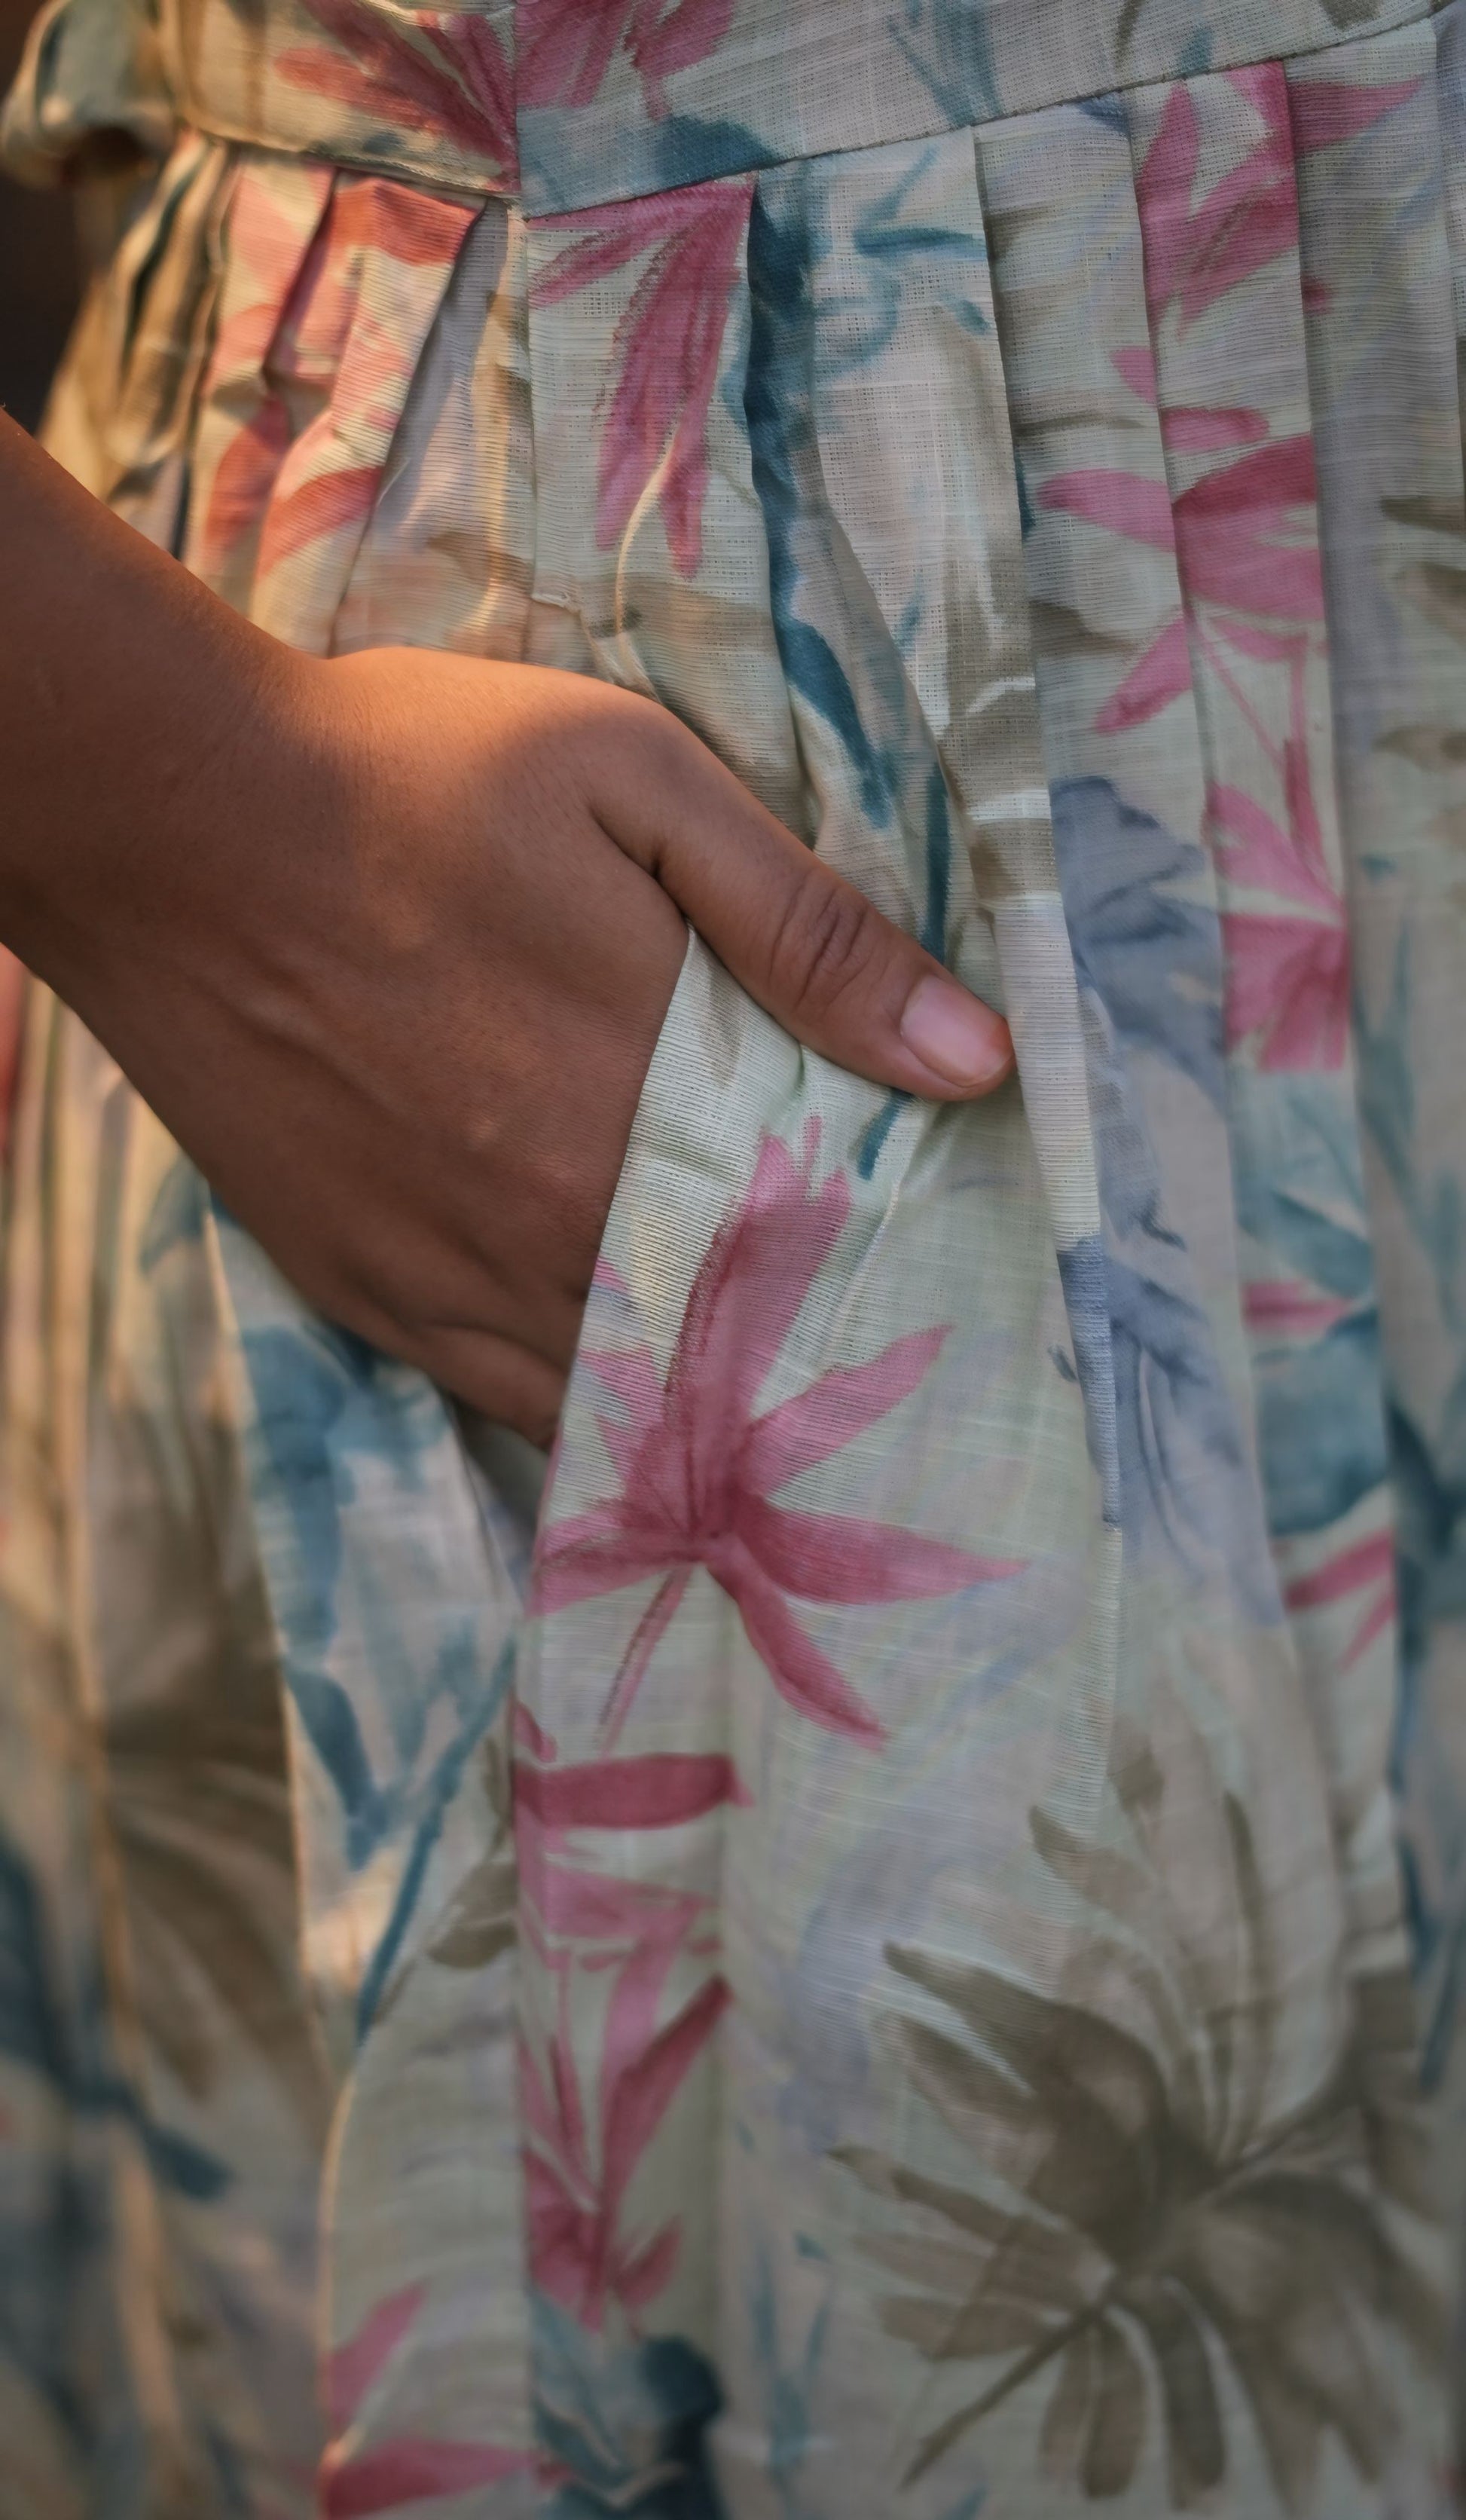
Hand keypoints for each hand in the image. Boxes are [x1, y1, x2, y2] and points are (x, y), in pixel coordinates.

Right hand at [24, 643, 1013, 1441]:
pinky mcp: (358, 1286)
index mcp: (637, 1105)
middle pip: (721, 1340)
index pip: (811, 1242)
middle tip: (875, 1359)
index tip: (945, 1283)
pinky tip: (625, 1399)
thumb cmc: (408, 775)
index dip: (882, 1270)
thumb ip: (806, 929)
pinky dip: (575, 1410)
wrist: (168, 814)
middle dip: (798, 1344)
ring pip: (614, 1395)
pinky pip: (499, 1397)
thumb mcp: (636, 783)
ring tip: (765, 1394)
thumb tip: (973, 1061)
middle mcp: (548, 1224)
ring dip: (693, 1397)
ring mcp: (443, 1272)